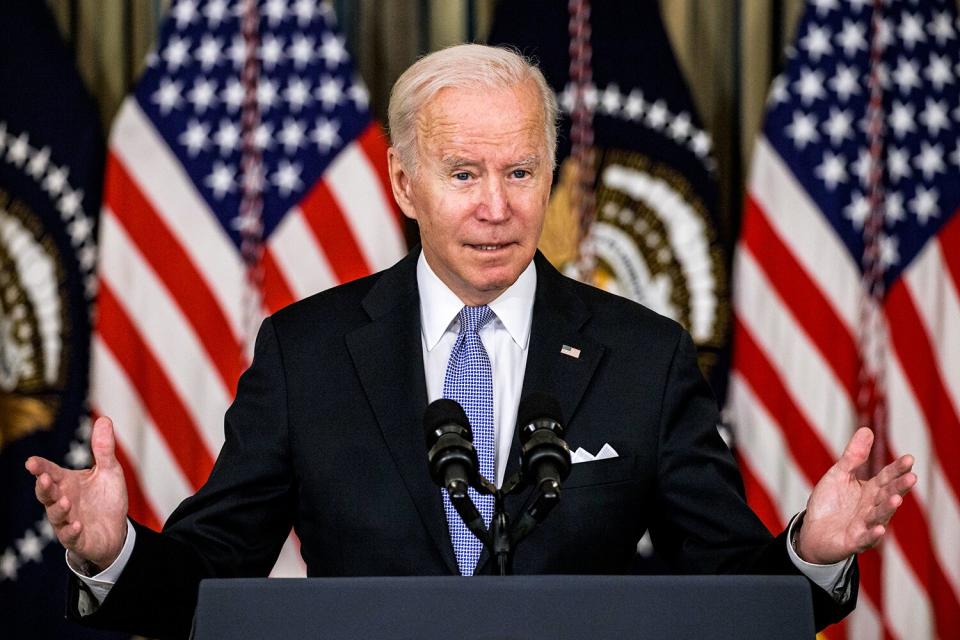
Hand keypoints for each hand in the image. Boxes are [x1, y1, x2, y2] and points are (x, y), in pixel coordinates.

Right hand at [25, 416, 128, 570]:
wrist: (115, 530)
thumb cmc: (106, 498)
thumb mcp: (109, 470)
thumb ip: (103, 448)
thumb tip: (104, 419)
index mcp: (67, 483)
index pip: (51, 472)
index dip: (40, 468)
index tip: (31, 462)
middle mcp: (63, 501)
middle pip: (47, 494)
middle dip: (44, 487)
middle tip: (44, 478)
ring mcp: (67, 521)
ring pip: (56, 515)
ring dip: (59, 508)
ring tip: (65, 501)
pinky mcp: (77, 539)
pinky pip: (70, 537)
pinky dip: (71, 531)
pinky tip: (76, 524)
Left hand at [796, 427, 915, 564]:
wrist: (812, 532)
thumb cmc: (829, 503)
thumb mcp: (839, 474)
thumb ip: (853, 455)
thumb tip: (867, 429)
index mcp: (870, 491)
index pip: (886, 477)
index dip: (897, 469)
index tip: (909, 458)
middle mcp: (871, 508)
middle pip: (886, 495)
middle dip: (899, 487)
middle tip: (911, 478)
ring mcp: (865, 525)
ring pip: (879, 516)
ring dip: (887, 508)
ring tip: (896, 499)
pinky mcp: (854, 541)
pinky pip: (865, 538)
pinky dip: (873, 534)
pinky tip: (880, 529)